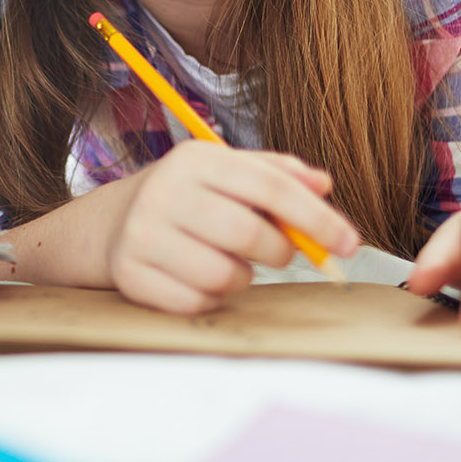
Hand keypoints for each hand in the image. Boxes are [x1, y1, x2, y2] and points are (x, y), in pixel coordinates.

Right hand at [100, 142, 358, 313]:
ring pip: (224, 275)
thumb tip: (323, 184)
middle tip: (279, 253)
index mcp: (196, 159)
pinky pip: (196, 302)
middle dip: (281, 252)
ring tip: (228, 261)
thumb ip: (277, 174)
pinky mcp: (131, 274)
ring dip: (242, 277)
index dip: (317, 217)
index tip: (349, 243)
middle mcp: (164, 191)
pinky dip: (211, 297)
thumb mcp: (227, 172)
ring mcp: (143, 234)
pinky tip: (199, 278)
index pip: (269, 186)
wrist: (111, 224)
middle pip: (248, 234)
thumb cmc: (188, 197)